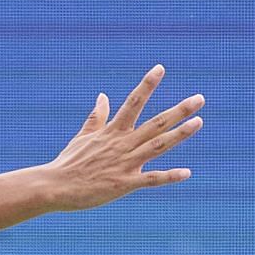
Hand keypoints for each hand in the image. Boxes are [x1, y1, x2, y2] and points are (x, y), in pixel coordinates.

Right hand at [45, 64, 202, 210]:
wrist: (55, 186)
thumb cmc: (68, 162)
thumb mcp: (83, 136)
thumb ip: (97, 116)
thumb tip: (103, 95)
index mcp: (112, 131)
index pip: (133, 102)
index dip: (147, 84)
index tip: (160, 68)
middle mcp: (122, 143)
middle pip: (156, 122)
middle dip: (179, 110)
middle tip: (200, 98)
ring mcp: (125, 163)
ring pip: (158, 146)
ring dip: (180, 134)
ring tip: (199, 122)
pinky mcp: (125, 183)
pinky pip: (151, 179)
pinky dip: (169, 176)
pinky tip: (187, 172)